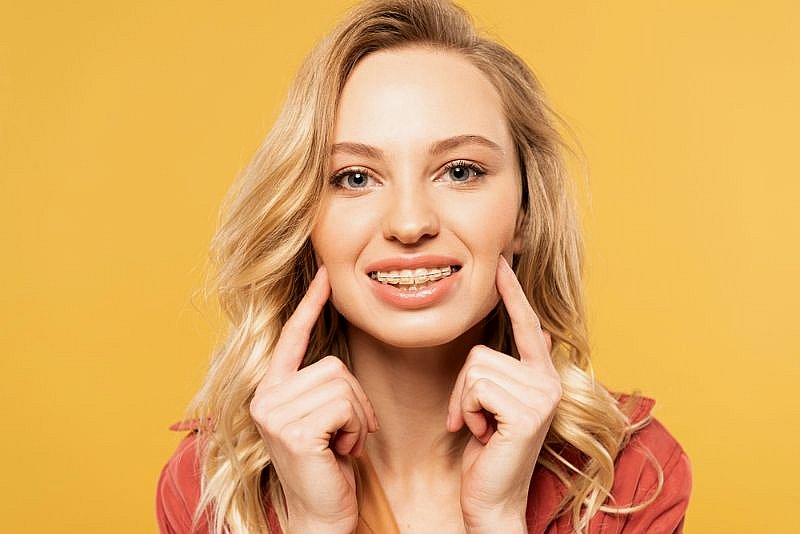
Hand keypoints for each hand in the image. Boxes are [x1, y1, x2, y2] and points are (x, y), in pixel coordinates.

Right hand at [249, 266, 378, 533]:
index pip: (292, 338)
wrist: (322, 515)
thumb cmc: (328, 466)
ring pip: (342, 384)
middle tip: (347, 433)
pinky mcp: (293, 430)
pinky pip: (345, 404)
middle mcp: (265, 397)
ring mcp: (275, 413)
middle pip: (333, 366)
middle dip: (355, 400)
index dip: (309, 305)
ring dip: (357, 416)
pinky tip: (342, 452)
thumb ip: (320, 387)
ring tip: (342, 444)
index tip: (324, 274)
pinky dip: (356, 428)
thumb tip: (337, 362)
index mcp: (271, 390)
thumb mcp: (321, 418)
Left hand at [447, 255, 561, 531]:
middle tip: (474, 420)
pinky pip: (475, 387)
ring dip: (464, 402)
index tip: (501, 261)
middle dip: (463, 389)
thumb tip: (537, 330)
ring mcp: (541, 395)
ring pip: (474, 368)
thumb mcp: (494, 405)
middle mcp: (548, 380)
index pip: (525, 324)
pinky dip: (467, 412)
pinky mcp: (527, 411)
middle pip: (481, 352)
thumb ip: (508, 370)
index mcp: (542, 375)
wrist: (491, 500)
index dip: (511, 292)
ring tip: (481, 428)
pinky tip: (482, 435)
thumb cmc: (487, 453)